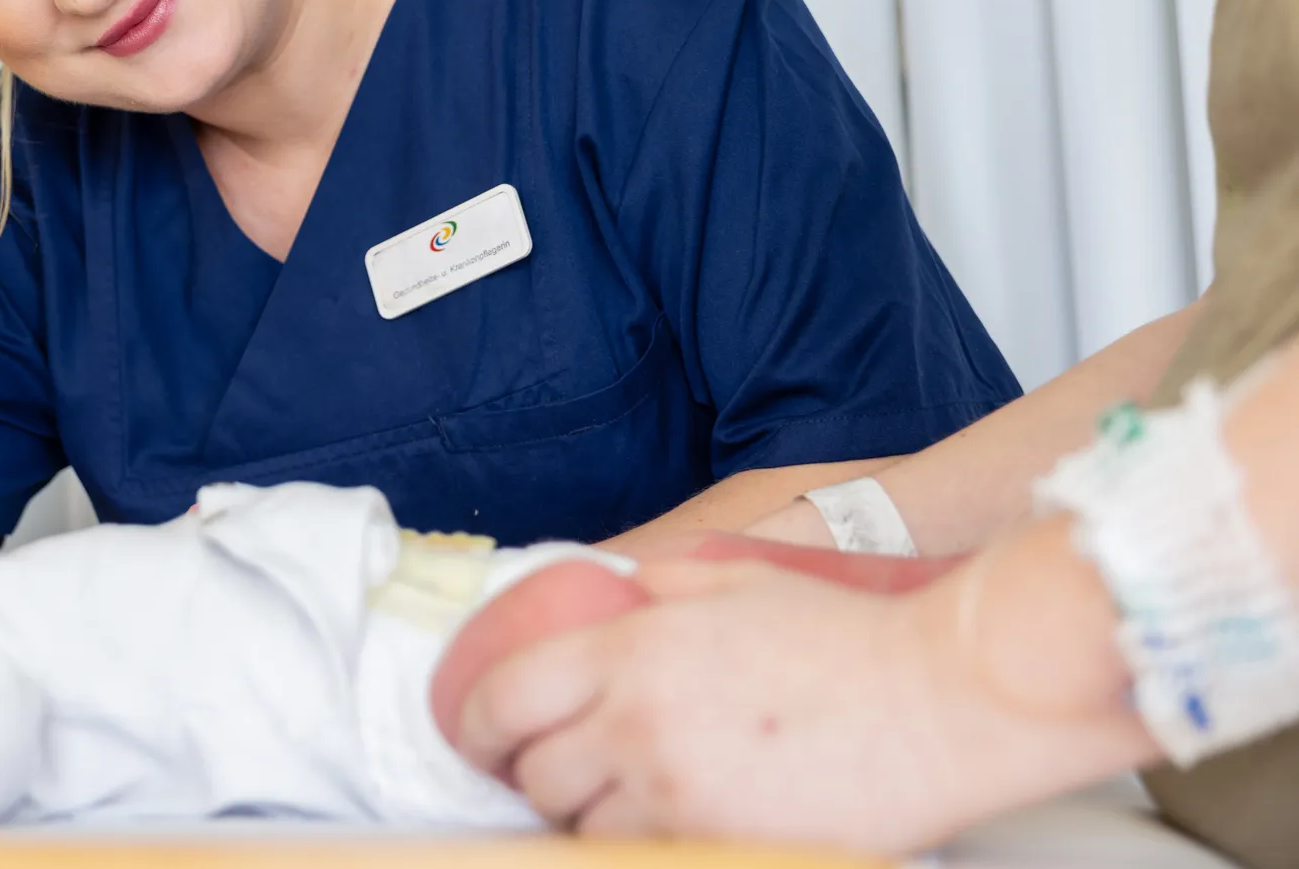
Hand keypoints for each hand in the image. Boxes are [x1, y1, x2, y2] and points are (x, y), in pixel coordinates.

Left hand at [452, 556, 1142, 852]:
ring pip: (584, 830)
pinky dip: (643, 847)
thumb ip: (659, 584)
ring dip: (590, 818)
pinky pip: (646, 859)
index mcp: (630, 649)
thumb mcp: (735, 582)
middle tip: (561, 770)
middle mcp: (638, 724)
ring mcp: (678, 794)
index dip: (478, 726)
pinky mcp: (725, 843)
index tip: (481, 737)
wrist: (944, 696)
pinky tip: (664, 827)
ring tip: (622, 799)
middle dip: (539, 775)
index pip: (506, 697)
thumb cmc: (848, 635)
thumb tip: (613, 588)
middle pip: (538, 775)